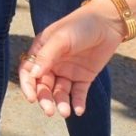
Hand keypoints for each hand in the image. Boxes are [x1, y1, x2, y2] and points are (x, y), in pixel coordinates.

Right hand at [18, 1, 123, 118]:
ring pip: (60, 92)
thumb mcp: (61, 38)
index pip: (29, 71)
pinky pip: (78, 93)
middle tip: (50, 111)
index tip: (31, 99)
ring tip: (66, 112)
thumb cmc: (79, 25)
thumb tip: (32, 75)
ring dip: (61, 102)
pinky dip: (77, 102)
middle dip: (45, 98)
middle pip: (44, 85)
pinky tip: (78, 110)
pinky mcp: (84, 77)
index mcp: (42, 50)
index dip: (28, 85)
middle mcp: (53, 62)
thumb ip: (47, 56)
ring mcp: (68, 71)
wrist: (107, 24)